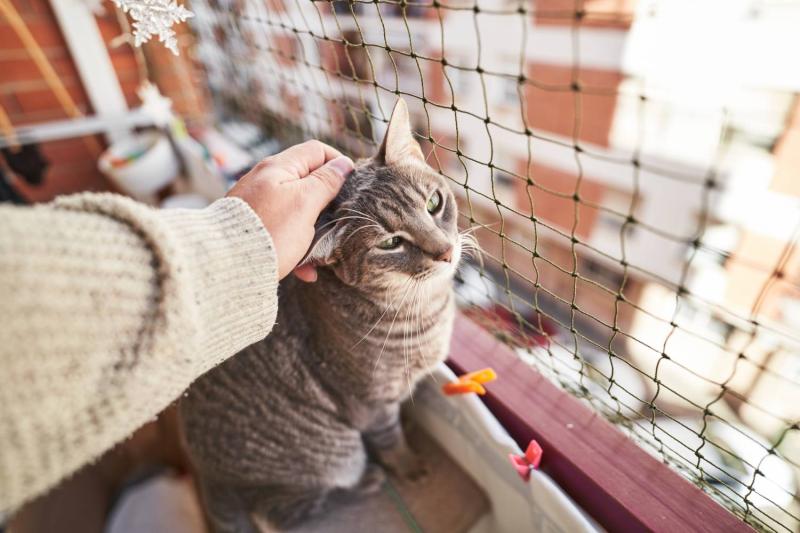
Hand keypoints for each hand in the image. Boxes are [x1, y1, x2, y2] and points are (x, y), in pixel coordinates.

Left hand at [227, 140, 352, 280]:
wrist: (225, 264)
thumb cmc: (269, 231)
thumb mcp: (305, 203)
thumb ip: (326, 182)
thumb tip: (344, 164)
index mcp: (279, 167)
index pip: (317, 150)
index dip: (338, 163)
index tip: (351, 186)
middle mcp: (265, 180)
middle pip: (307, 181)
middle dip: (327, 202)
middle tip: (339, 221)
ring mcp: (257, 203)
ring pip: (297, 210)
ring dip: (313, 230)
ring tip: (321, 253)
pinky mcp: (253, 227)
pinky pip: (282, 231)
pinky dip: (296, 246)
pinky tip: (304, 269)